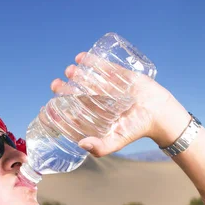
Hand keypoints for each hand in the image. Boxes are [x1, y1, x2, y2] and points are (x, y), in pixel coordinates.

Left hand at [50, 52, 190, 156]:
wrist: (159, 114)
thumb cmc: (136, 129)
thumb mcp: (116, 141)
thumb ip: (100, 147)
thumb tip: (81, 144)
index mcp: (93, 118)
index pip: (71, 114)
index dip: (57, 111)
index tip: (46, 108)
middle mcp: (97, 102)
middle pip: (75, 94)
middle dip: (63, 89)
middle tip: (56, 85)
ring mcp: (106, 88)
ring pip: (86, 79)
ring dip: (76, 74)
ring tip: (70, 71)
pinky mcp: (117, 76)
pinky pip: (102, 67)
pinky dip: (91, 61)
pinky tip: (81, 57)